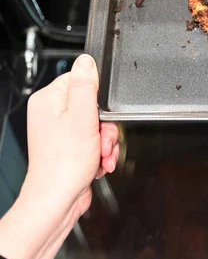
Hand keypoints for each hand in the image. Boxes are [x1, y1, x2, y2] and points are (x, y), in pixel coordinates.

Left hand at [0, 54, 119, 258]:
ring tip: (101, 155)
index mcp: (49, 100)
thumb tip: (86, 60)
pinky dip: (101, 152)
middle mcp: (51, 114)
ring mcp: (59, 132)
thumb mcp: (83, 117)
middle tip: (102, 139)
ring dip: (107, 142)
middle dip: (106, 126)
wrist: (58, 199)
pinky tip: (99, 162)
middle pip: (94, 105)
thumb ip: (86, 86)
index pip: (82, 81)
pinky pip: (94, 140)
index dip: (99, 99)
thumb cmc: (65, 164)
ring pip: (98, 125)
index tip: (100, 114)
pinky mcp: (69, 147)